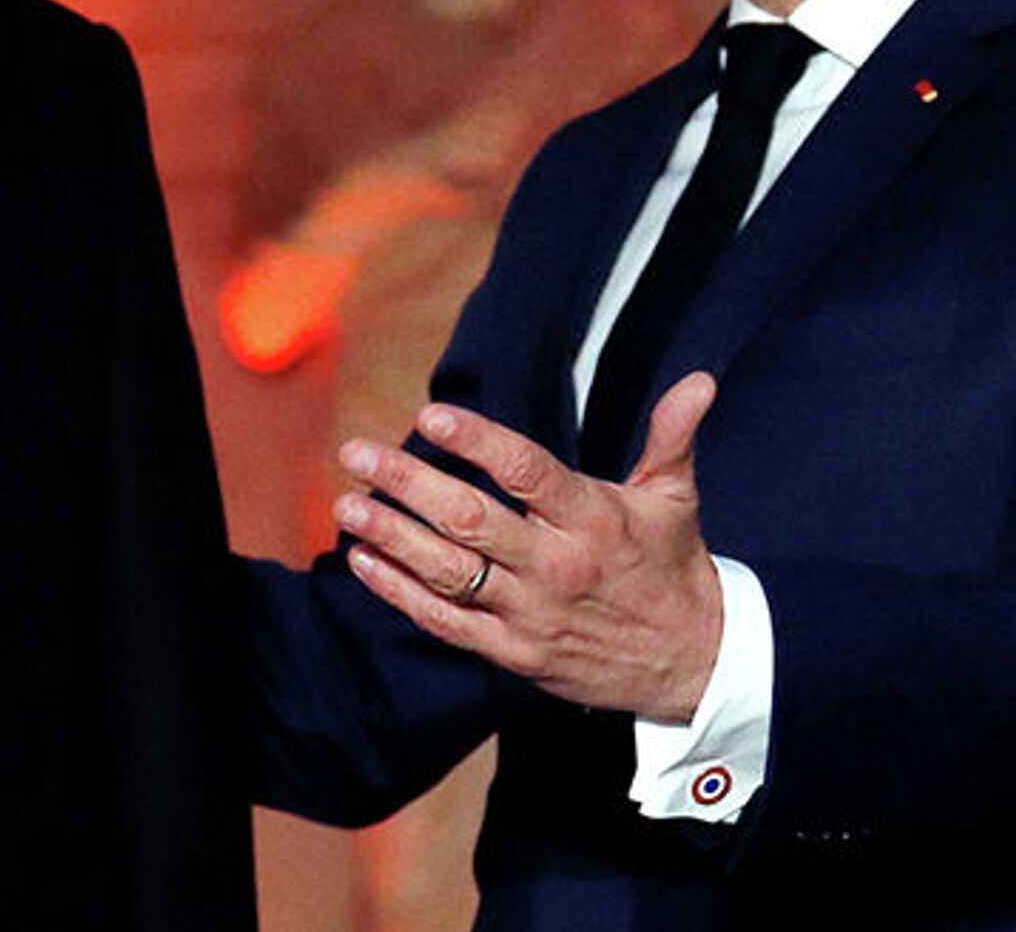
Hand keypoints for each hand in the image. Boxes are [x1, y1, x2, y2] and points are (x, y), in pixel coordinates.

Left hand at [333, 372, 723, 722]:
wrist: (694, 666)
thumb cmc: (672, 567)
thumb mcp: (675, 497)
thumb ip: (671, 435)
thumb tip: (700, 380)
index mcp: (593, 519)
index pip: (526, 473)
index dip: (477, 441)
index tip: (429, 415)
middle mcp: (557, 566)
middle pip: (470, 520)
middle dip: (407, 484)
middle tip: (355, 453)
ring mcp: (532, 613)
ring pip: (449, 572)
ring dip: (392, 537)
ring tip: (346, 505)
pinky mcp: (516, 653)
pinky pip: (447, 623)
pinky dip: (401, 594)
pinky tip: (363, 561)